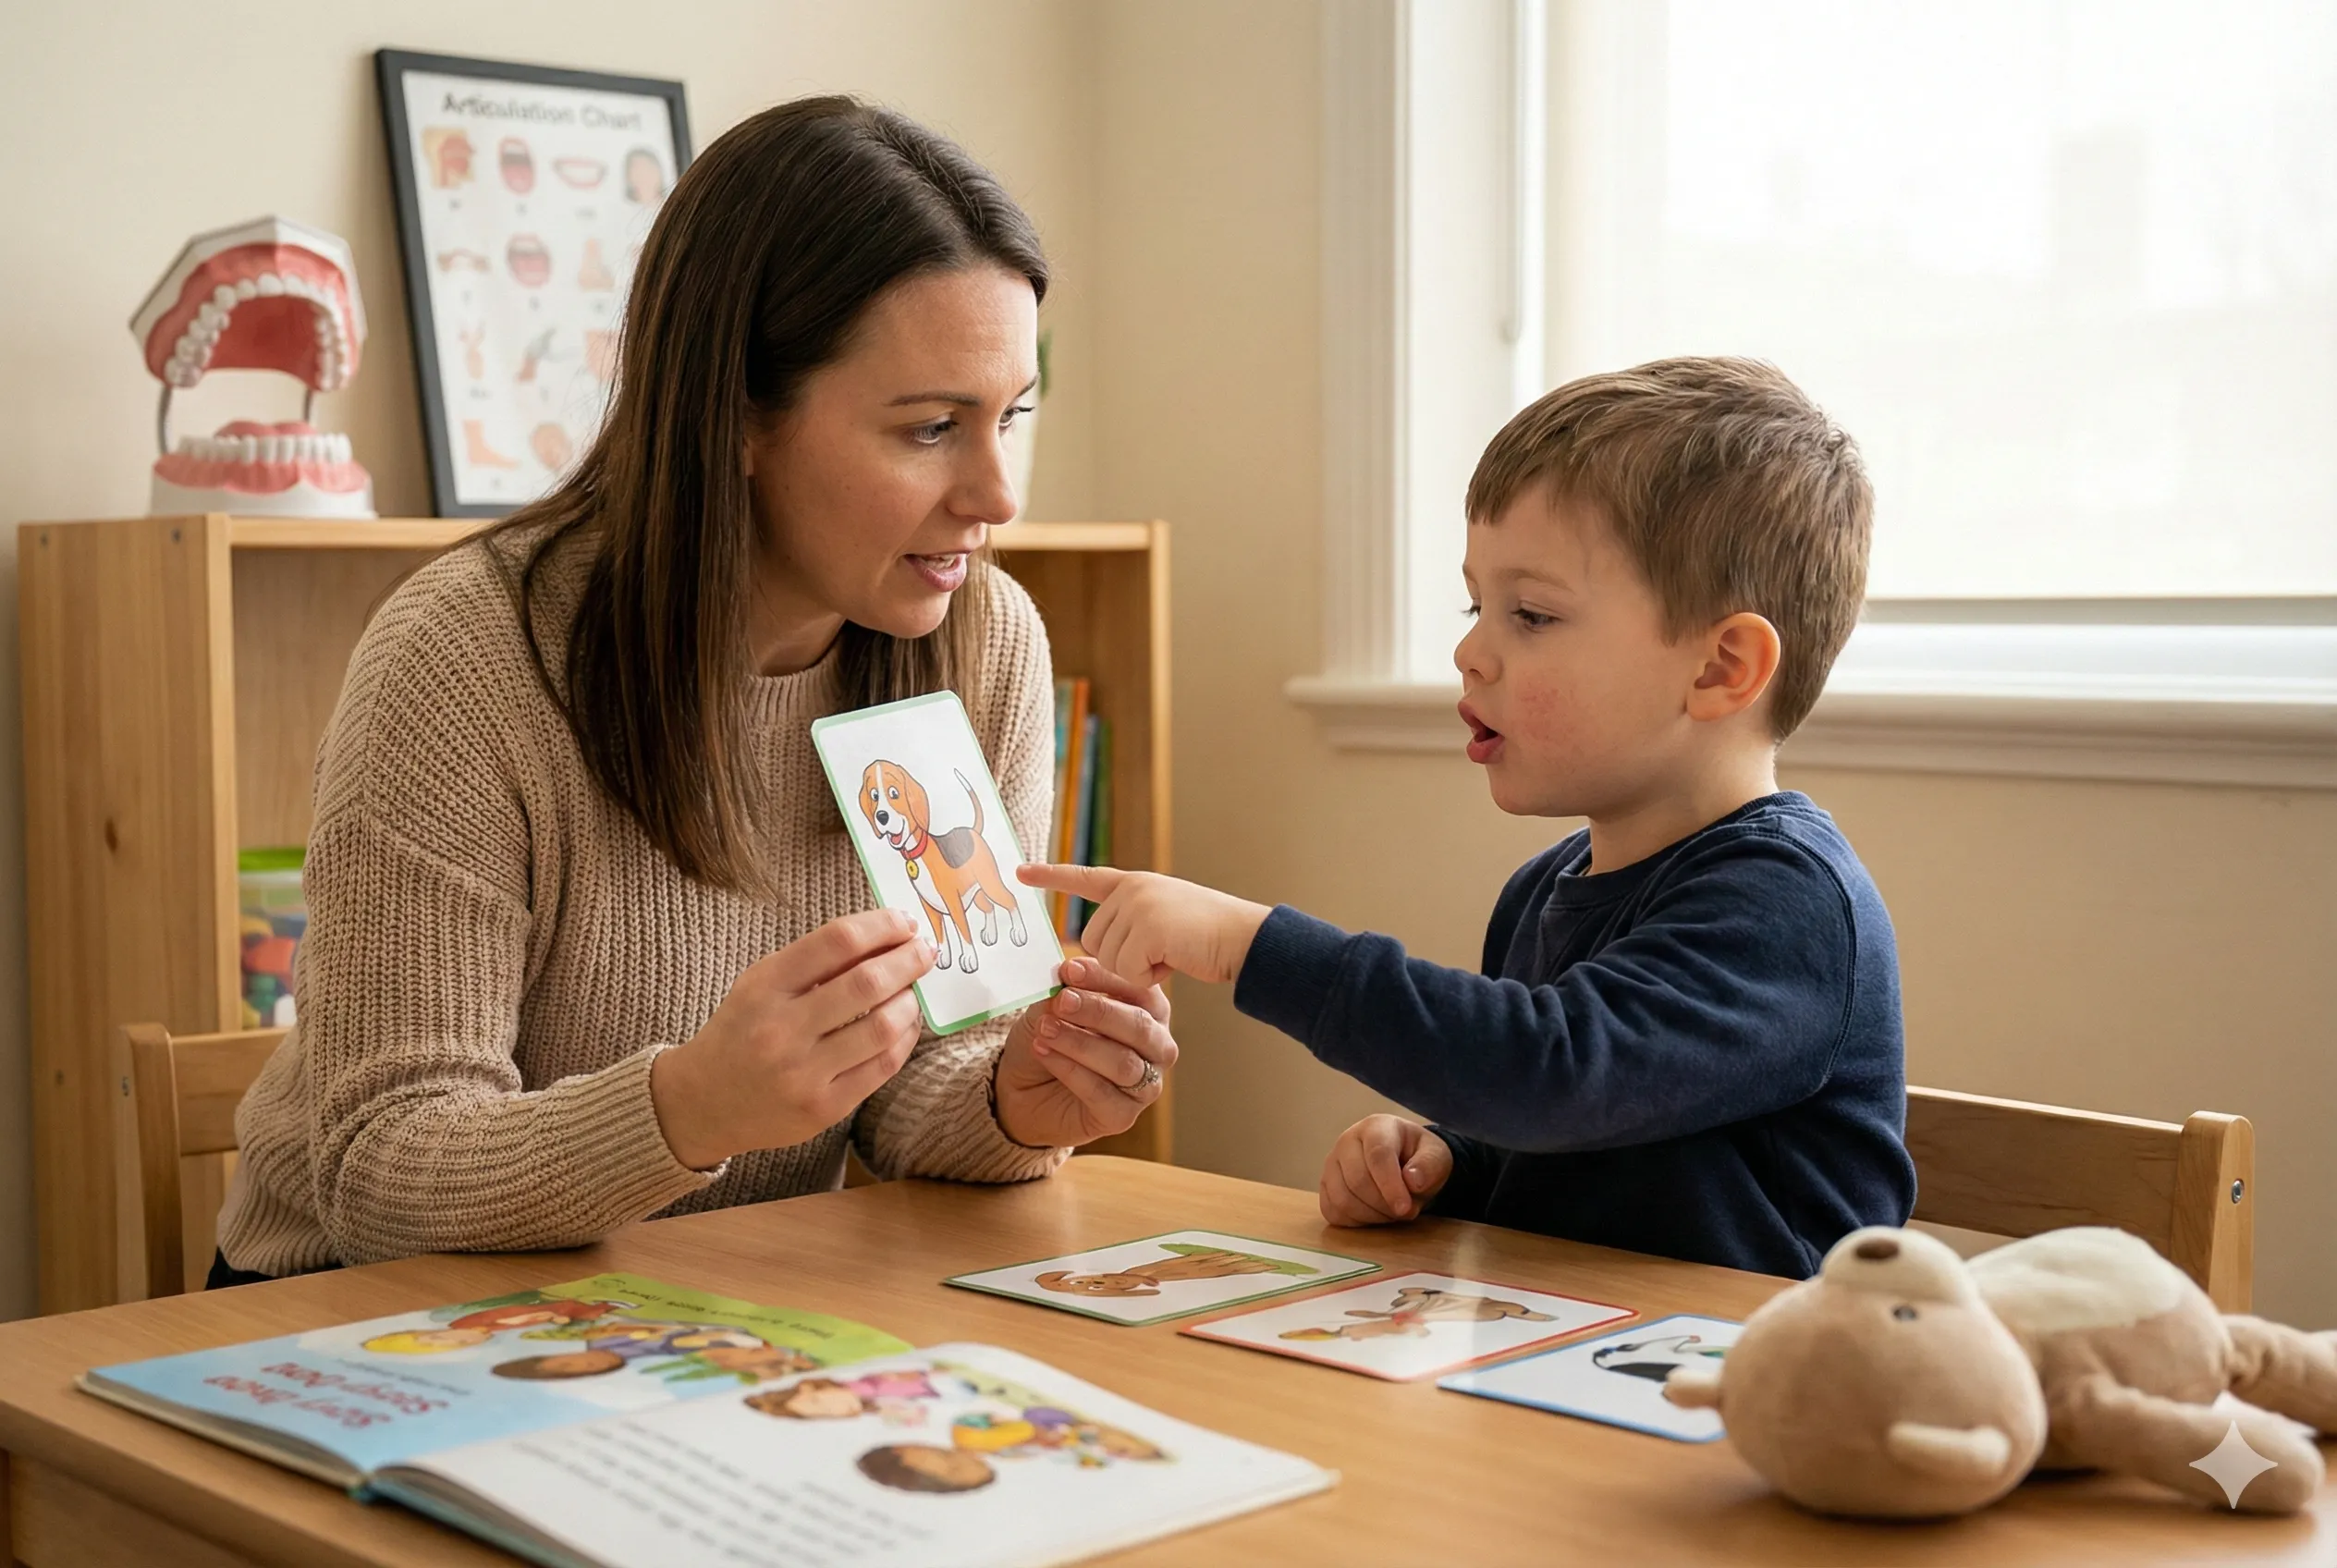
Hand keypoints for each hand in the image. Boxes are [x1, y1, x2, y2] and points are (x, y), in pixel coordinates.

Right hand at [650, 909, 934, 1169]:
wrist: (703, 1103)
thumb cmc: (742, 1031)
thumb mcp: (761, 985)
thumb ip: (814, 962)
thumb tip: (885, 936)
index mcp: (765, 986)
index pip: (836, 941)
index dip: (881, 925)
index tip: (905, 922)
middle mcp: (781, 1029)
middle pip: (866, 983)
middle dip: (908, 960)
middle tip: (926, 951)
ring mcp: (803, 1073)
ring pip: (883, 1027)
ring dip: (911, 1001)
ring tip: (914, 990)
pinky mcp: (823, 1108)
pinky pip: (883, 1066)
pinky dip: (905, 1039)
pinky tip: (906, 1024)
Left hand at [992, 958, 1176, 1147]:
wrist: (1023, 1088)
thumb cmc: (1049, 1037)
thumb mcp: (1050, 1007)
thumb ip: (1063, 993)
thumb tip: (1067, 979)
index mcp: (1149, 1010)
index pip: (1140, 989)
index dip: (1106, 978)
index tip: (1070, 970)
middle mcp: (1156, 1046)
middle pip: (1140, 1027)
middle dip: (1099, 1011)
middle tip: (1062, 1001)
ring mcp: (1145, 1085)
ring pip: (1123, 1062)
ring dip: (1080, 1042)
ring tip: (1045, 1029)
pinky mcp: (1122, 1116)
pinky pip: (1101, 1092)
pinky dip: (1069, 1069)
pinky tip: (1044, 1052)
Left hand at [1014, 865, 1269, 987]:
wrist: (1244, 938)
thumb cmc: (1208, 937)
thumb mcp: (1163, 921)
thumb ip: (1131, 924)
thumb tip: (1090, 953)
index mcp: (1134, 884)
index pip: (1086, 877)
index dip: (1052, 876)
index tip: (1020, 870)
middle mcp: (1132, 888)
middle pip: (1091, 940)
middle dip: (1120, 959)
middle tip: (1160, 952)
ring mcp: (1138, 905)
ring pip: (1106, 958)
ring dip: (1136, 969)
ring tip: (1171, 953)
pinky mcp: (1146, 928)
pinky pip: (1125, 970)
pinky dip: (1148, 978)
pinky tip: (1173, 962)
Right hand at [1318, 1115, 1452, 1225]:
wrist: (1403, 1161)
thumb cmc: (1418, 1157)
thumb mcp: (1436, 1156)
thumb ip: (1429, 1165)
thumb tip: (1412, 1181)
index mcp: (1375, 1127)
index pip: (1377, 1155)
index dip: (1390, 1185)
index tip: (1405, 1208)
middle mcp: (1346, 1141)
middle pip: (1357, 1180)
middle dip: (1384, 1205)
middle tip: (1405, 1211)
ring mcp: (1331, 1164)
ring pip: (1342, 1199)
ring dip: (1371, 1215)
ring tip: (1391, 1211)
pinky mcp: (1325, 1186)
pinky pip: (1332, 1211)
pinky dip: (1355, 1222)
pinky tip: (1373, 1215)